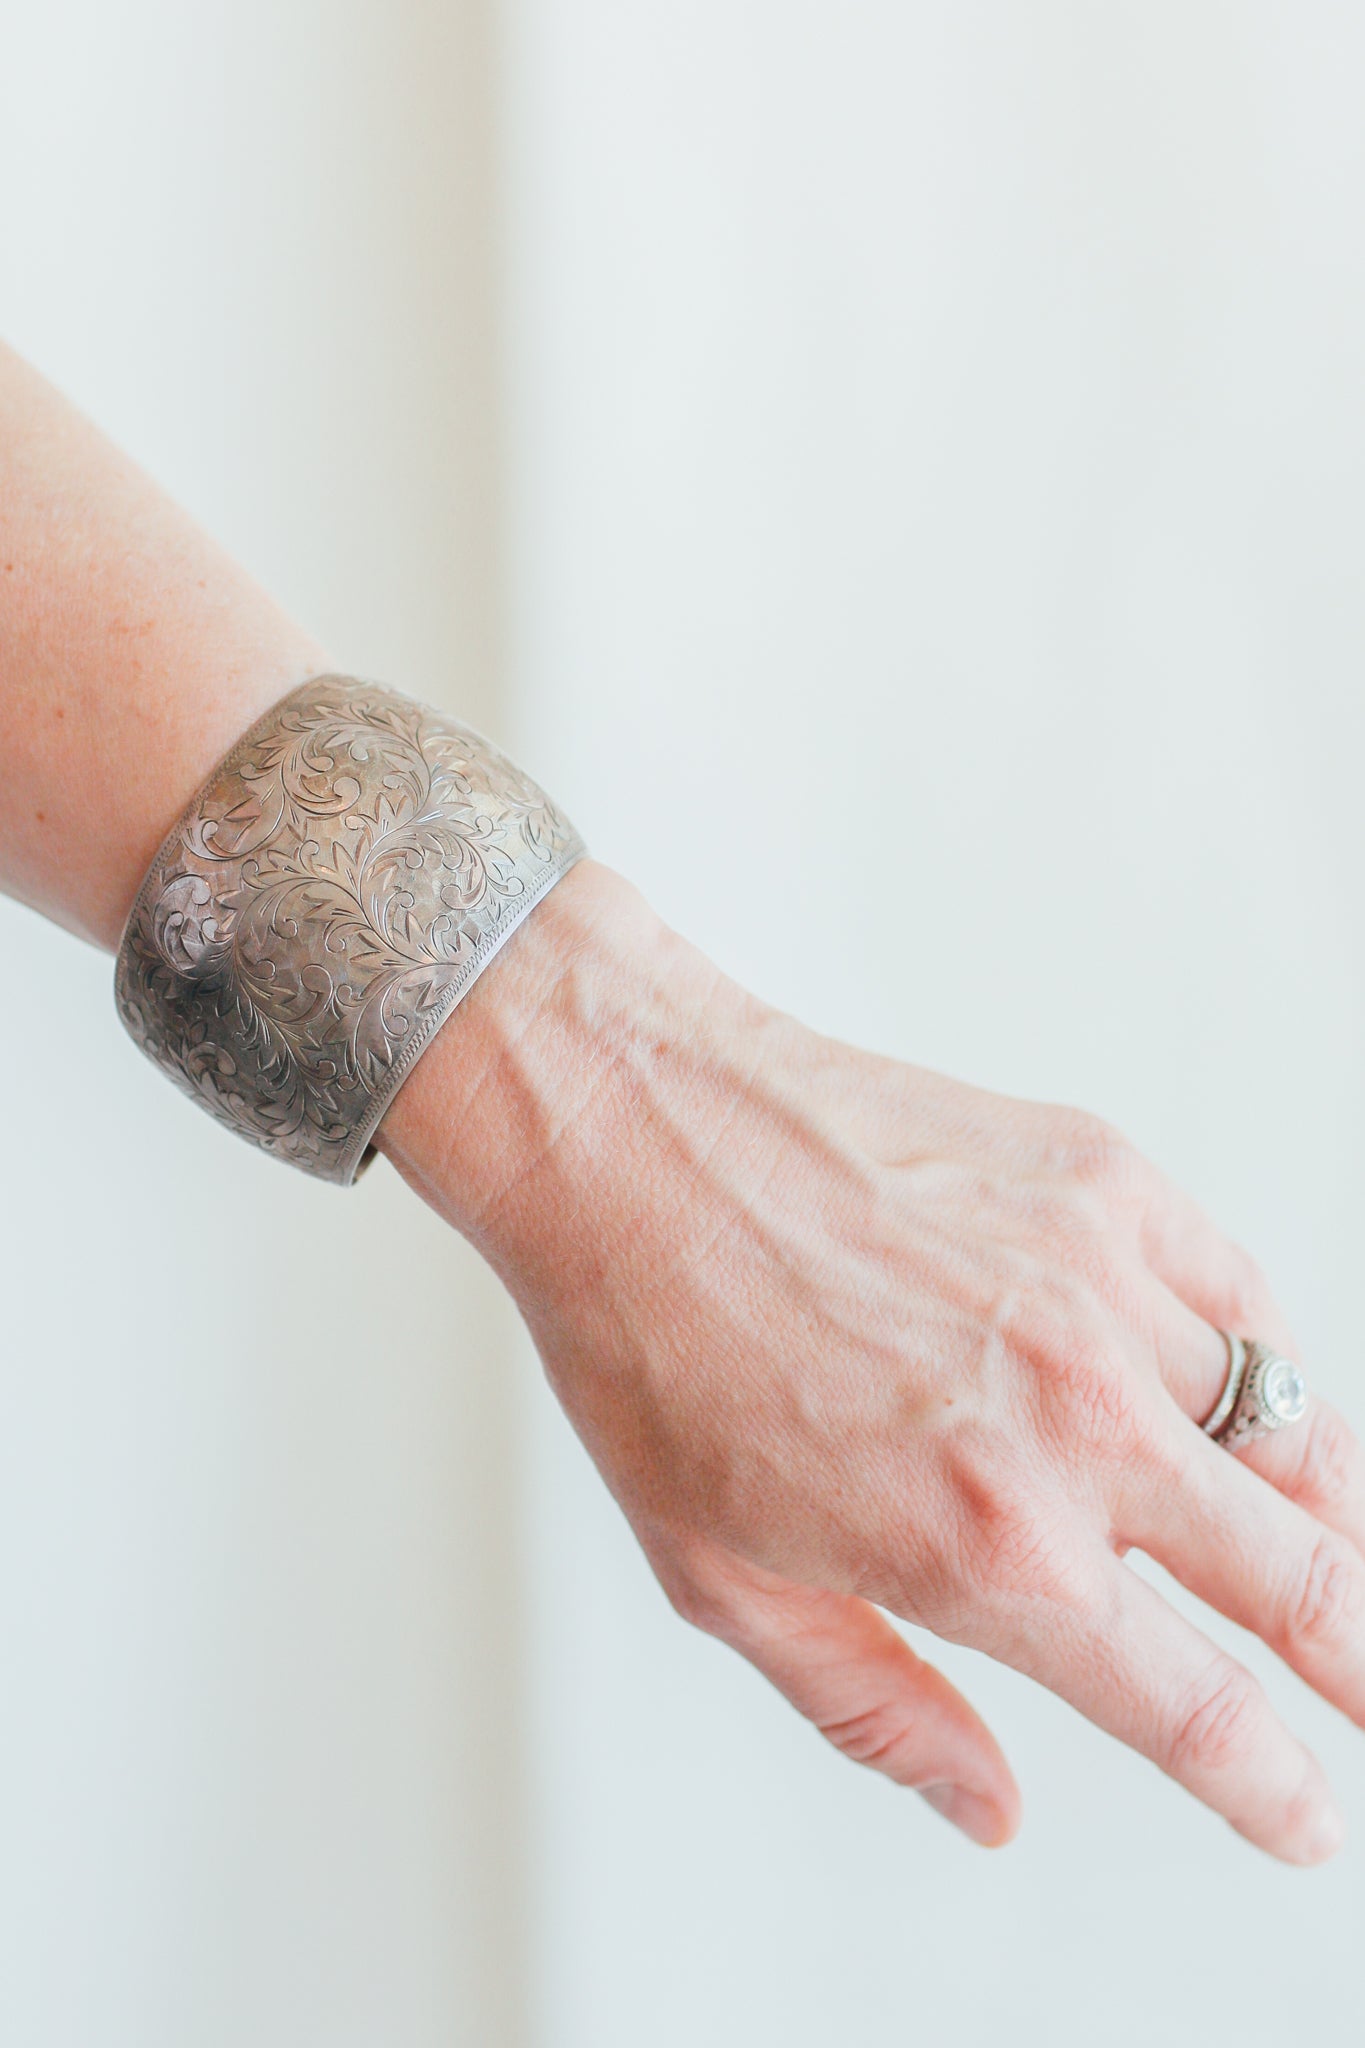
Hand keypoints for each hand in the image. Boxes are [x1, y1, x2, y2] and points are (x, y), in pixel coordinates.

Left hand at [380, 862, 1364, 1859]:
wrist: (629, 1133)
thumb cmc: (652, 1341)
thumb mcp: (724, 1581)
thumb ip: (875, 1708)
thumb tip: (988, 1804)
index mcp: (990, 1548)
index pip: (1195, 1709)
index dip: (1271, 1786)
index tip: (1301, 1816)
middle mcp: (1079, 1422)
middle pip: (1303, 1578)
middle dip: (1358, 1664)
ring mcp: (1105, 1287)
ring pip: (1299, 1432)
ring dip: (1328, 1517)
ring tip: (1327, 1556)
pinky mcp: (1104, 1180)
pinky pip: (1242, 1296)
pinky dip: (1265, 1363)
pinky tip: (1241, 1394)